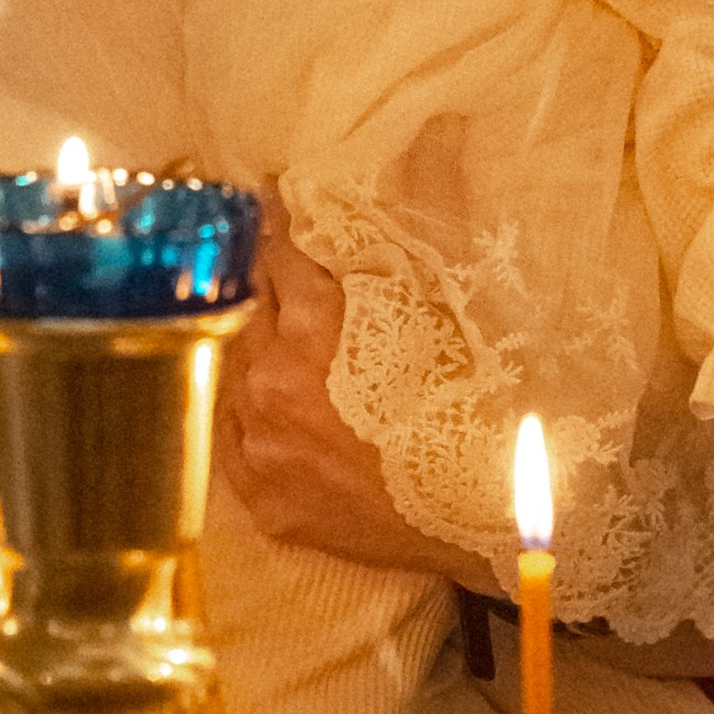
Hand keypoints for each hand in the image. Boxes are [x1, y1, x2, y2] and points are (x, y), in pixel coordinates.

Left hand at [219, 204, 493, 581]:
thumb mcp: (434, 321)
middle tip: (270, 260)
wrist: (482, 517)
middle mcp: (268, 385)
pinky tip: (261, 398)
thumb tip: (376, 198)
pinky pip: (231, 437)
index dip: (279, 223)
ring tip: (272, 333)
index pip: (280, 257)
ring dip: (251, 346)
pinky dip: (245, 411)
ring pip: (232, 372)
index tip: (271, 196)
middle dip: (263, 281)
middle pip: (249, 309)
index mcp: (311, 334)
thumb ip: (384, 269)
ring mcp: (258, 444)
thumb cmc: (470, 415)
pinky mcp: (261, 496)